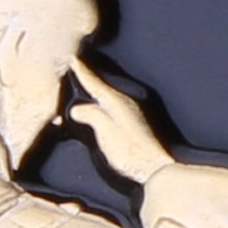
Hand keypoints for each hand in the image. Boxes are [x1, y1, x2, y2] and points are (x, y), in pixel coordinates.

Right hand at [66, 63, 173, 185]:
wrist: (155, 169)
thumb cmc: (130, 153)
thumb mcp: (106, 134)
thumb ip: (91, 116)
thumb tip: (77, 108)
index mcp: (117, 103)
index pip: (96, 84)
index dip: (83, 72)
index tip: (73, 58)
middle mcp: (126, 103)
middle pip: (102, 86)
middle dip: (88, 77)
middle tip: (75, 65)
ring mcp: (132, 112)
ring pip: (108, 95)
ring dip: (96, 89)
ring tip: (84, 82)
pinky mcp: (135, 122)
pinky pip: (113, 104)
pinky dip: (103, 100)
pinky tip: (100, 104)